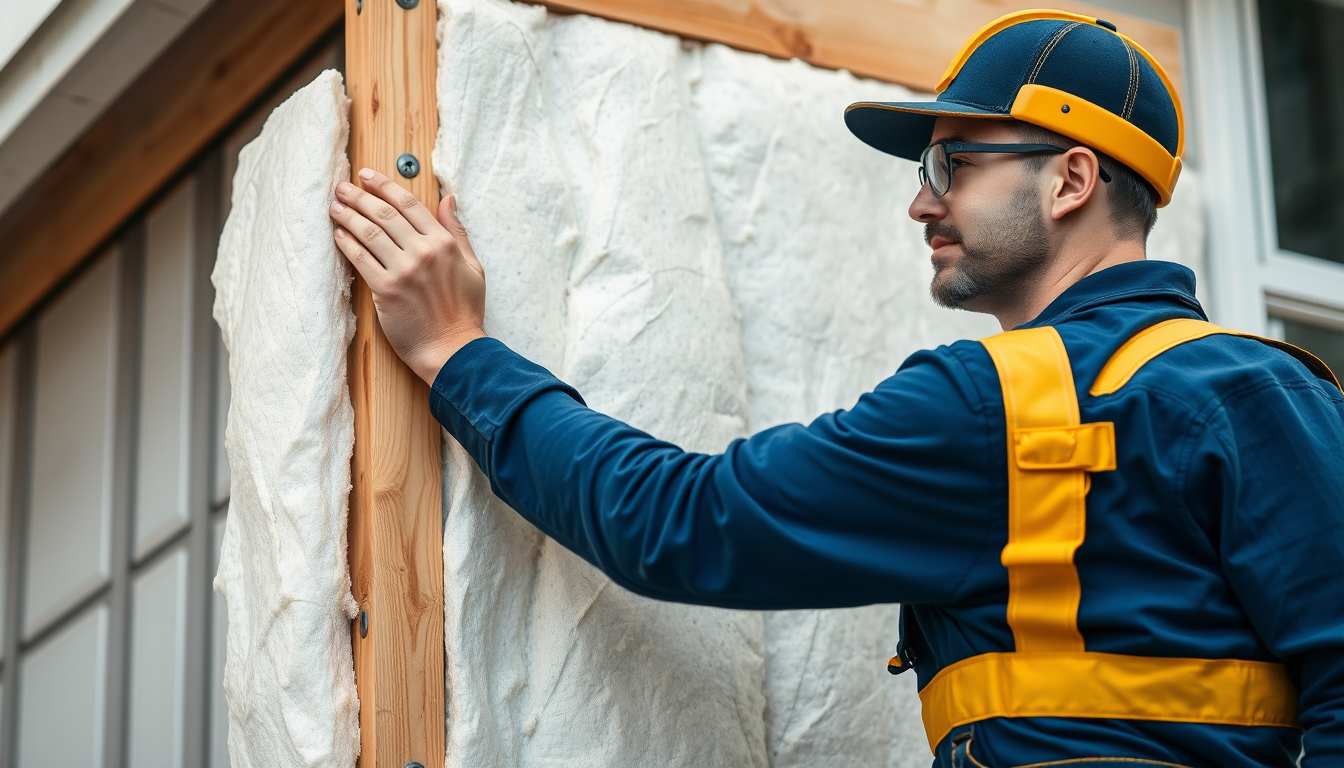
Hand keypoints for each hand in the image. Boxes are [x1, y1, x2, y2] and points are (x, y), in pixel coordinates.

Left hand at [329, 168, 486, 385]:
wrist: (454, 350)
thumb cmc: (464, 312)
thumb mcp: (472, 266)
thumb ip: (457, 230)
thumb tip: (448, 199)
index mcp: (444, 243)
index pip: (409, 205)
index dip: (385, 186)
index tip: (367, 176)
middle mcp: (424, 253)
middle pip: (385, 214)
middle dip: (359, 196)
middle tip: (342, 187)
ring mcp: (404, 271)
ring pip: (369, 233)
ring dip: (348, 216)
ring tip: (334, 206)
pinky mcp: (387, 291)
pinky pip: (361, 260)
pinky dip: (347, 244)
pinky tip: (338, 234)